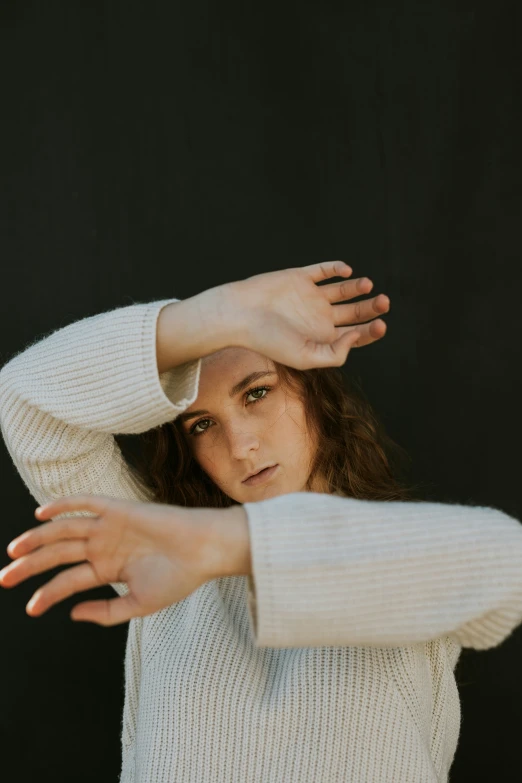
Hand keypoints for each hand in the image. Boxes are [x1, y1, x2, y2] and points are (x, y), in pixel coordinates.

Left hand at [0, 495, 249, 625]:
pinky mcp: (117, 508)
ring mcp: (108, 526)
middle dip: (29, 566)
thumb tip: (72, 614)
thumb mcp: (139, 605)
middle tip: (4, 578)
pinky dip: (63, 504)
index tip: (29, 609)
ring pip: (64, 530)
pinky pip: (85, 502)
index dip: (47, 594)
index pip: (68, 580)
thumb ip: (106, 612)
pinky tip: (41, 514)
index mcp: (108, 568)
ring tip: (14, 551)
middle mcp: (103, 545)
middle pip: (58, 554)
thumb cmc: (178, 578)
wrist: (203, 552)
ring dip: (38, 538)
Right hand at [225, 260, 389, 369]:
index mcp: (322, 338)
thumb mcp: (304, 357)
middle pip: (355, 312)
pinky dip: (337, 269)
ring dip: (358, 287)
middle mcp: (320, 317)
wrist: (240, 314)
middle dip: (372, 308)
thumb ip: (334, 353)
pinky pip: (324, 270)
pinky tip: (346, 272)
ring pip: (344, 291)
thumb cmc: (268, 340)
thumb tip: (357, 337)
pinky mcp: (301, 277)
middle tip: (384, 302)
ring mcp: (311, 296)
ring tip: (367, 286)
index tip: (380, 325)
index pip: (356, 335)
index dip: (371, 331)